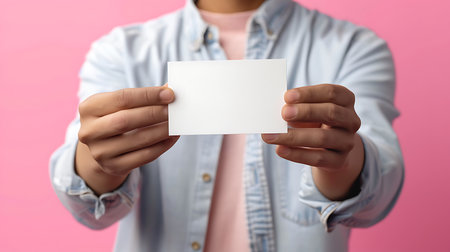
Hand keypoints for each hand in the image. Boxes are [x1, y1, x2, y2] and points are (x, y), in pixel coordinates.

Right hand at [76, 86, 178, 193]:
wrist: (101, 148)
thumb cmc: (114, 118)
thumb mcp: (119, 105)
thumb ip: (142, 97)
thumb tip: (170, 90)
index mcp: (89, 108)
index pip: (122, 98)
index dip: (148, 95)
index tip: (169, 94)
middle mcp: (89, 131)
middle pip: (126, 120)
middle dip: (154, 113)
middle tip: (174, 110)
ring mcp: (100, 152)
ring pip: (137, 139)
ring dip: (161, 130)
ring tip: (176, 123)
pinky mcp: (114, 167)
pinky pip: (144, 156)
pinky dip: (162, 145)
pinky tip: (172, 137)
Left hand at [262, 84, 363, 199]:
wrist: (330, 150)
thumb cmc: (315, 121)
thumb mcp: (309, 110)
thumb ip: (295, 106)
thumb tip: (273, 108)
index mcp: (345, 100)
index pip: (331, 92)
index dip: (309, 93)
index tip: (287, 96)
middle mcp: (351, 120)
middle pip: (331, 112)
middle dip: (306, 112)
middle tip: (283, 113)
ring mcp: (348, 141)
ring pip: (323, 138)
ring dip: (294, 136)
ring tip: (271, 136)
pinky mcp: (339, 161)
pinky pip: (318, 158)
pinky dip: (296, 154)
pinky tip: (280, 149)